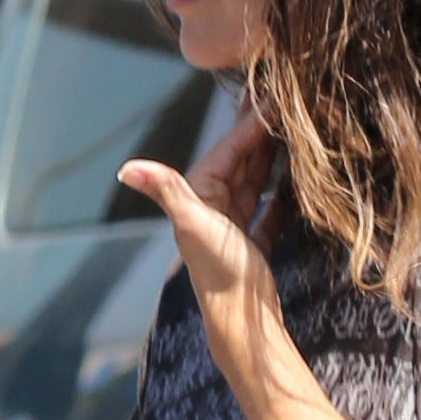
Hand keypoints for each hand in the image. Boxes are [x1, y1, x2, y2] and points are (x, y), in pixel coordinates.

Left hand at [119, 116, 282, 387]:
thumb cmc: (219, 272)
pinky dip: (279, 195)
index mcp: (199, 195)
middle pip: (240, 160)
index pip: (228, 149)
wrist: (242, 323)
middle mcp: (212, 208)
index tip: (274, 96)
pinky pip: (268, 211)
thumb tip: (126, 169)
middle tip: (284, 99)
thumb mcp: (194, 225)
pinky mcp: (252, 246)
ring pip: (254, 181)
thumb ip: (166, 190)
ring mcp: (232, 227)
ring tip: (292, 129)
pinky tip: (294, 181)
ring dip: (270, 157)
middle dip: (260, 131)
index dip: (250, 122)